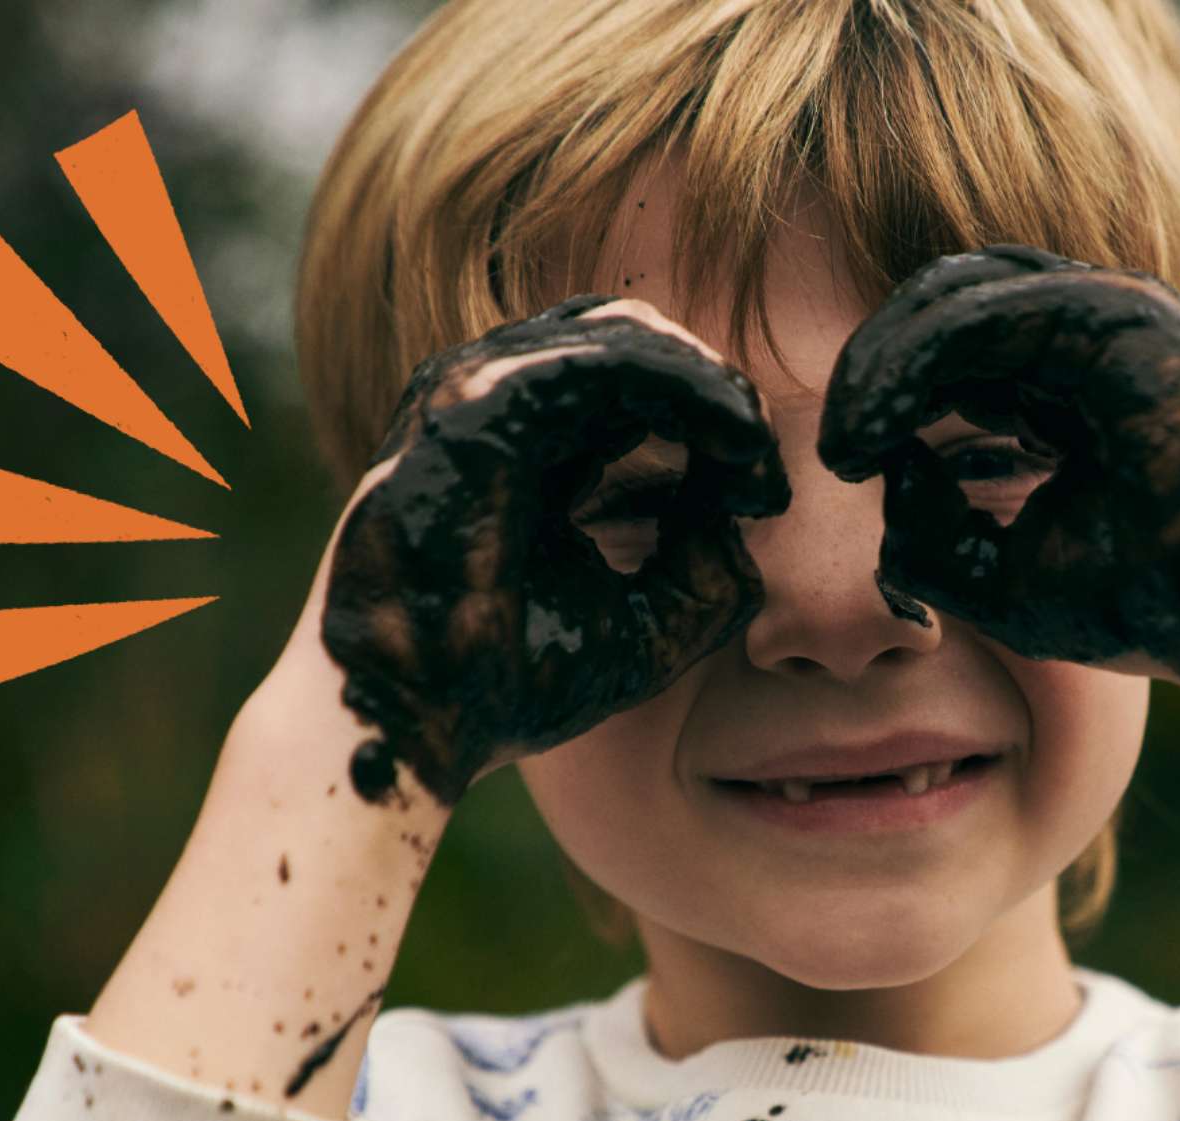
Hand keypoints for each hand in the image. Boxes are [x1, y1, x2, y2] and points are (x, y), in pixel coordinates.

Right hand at [319, 296, 788, 805]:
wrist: (412, 729)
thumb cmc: (505, 686)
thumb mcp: (644, 625)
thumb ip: (705, 566)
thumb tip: (741, 508)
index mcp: (519, 441)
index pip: (632, 376)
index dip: (714, 418)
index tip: (767, 495)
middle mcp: (490, 401)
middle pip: (633, 337)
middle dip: (719, 390)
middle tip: (766, 466)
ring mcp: (474, 392)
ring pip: (625, 332)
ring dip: (711, 385)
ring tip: (754, 455)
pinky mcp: (478, 405)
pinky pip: (608, 359)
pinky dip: (689, 388)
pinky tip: (735, 443)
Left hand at [818, 245, 1179, 770]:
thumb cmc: (1148, 608)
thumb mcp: (1004, 573)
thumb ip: (930, 528)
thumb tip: (881, 469)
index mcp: (1074, 381)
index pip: (956, 341)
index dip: (888, 388)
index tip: (841, 460)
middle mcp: (1096, 332)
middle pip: (950, 300)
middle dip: (877, 364)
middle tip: (834, 444)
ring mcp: (1116, 312)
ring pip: (964, 293)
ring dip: (887, 360)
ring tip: (847, 438)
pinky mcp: (1123, 315)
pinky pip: (996, 309)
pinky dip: (923, 355)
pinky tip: (882, 417)